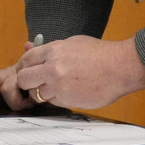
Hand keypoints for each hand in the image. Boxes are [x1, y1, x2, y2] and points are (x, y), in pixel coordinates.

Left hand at [14, 35, 144, 109]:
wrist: (120, 67)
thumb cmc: (99, 54)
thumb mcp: (73, 43)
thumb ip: (50, 48)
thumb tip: (28, 47)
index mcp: (54, 50)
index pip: (26, 60)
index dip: (25, 67)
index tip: (28, 71)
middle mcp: (52, 68)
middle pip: (24, 79)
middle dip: (27, 82)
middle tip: (35, 83)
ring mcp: (59, 86)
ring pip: (37, 94)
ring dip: (44, 93)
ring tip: (59, 87)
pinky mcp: (67, 100)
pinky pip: (52, 102)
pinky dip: (57, 99)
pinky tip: (70, 92)